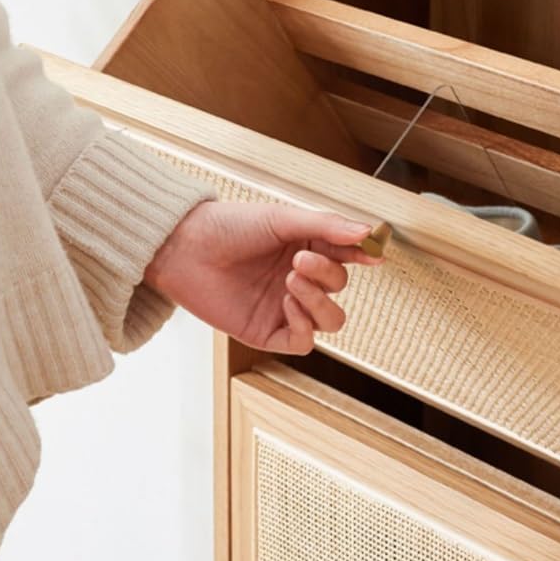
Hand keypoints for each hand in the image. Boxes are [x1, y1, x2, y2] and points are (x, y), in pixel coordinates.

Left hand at [144, 201, 382, 353]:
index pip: (347, 255)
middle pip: (339, 286)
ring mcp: (285, 307)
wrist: (184, 248)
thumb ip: (327, 226)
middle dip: (326, 274)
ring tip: (290, 281)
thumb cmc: (229, 226)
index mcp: (307, 246)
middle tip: (298, 260)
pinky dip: (304, 325)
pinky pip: (304, 341)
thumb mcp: (282, 218)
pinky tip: (285, 302)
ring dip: (319, 302)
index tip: (375, 252)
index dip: (364, 254)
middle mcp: (300, 278)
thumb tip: (369, 232)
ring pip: (331, 319)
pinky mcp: (267, 332)